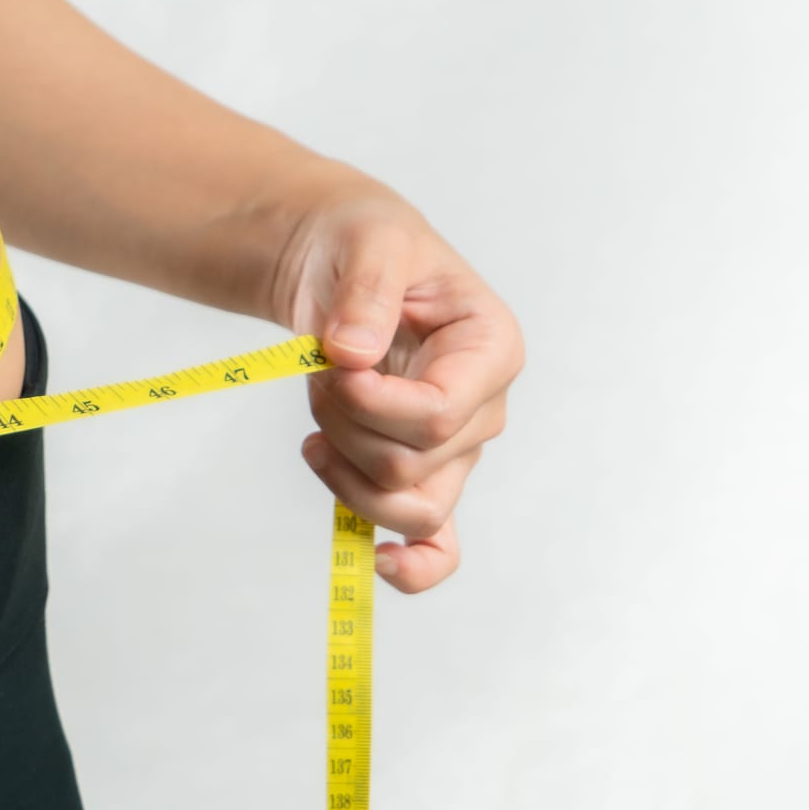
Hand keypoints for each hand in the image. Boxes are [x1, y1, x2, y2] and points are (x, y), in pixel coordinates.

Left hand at [265, 176, 523, 593]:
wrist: (338, 264)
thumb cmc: (364, 246)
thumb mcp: (367, 243)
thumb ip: (366, 292)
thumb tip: (352, 354)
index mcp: (491, 347)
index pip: (441, 415)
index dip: (375, 407)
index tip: (334, 369)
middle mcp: (484, 408)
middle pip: (412, 466)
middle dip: (345, 425)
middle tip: (320, 372)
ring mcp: (456, 450)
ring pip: (410, 508)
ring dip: (343, 472)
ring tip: (317, 418)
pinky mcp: (423, 475)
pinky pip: (436, 545)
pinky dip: (414, 566)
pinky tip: (377, 562)